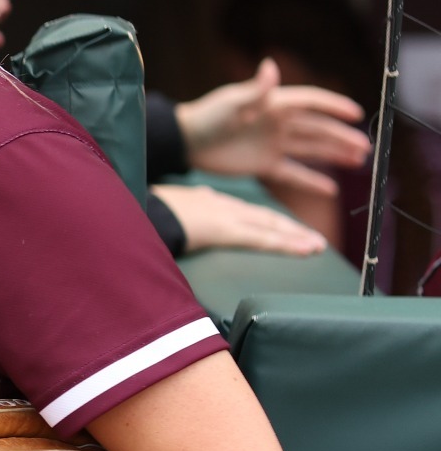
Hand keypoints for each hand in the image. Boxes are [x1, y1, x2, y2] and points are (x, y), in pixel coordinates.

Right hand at [152, 183, 326, 256]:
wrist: (131, 208)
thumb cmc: (140, 211)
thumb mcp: (160, 209)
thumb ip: (176, 214)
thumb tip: (179, 217)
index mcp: (205, 200)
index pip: (243, 212)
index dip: (264, 220)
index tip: (278, 228)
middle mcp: (220, 204)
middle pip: (262, 217)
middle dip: (288, 227)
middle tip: (311, 240)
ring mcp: (225, 215)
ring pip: (270, 226)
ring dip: (296, 235)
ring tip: (317, 246)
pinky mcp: (226, 229)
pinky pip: (264, 238)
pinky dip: (288, 244)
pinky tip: (308, 250)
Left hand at [175, 58, 369, 194]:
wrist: (185, 142)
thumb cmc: (208, 116)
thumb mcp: (233, 102)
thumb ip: (257, 89)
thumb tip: (271, 65)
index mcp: (274, 104)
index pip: (311, 102)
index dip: (334, 106)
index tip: (357, 112)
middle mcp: (278, 123)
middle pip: (317, 129)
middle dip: (341, 137)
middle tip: (366, 147)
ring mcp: (272, 145)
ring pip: (311, 150)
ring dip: (334, 155)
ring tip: (359, 161)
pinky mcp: (263, 165)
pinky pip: (292, 174)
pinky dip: (310, 181)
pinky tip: (331, 189)